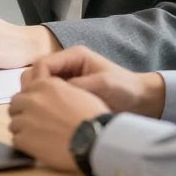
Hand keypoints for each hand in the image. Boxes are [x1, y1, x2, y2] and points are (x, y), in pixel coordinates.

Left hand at [7, 77, 108, 170]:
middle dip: (22, 111)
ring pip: (13, 123)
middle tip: (34, 121)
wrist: (94, 140)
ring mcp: (26, 120)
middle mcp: (32, 99)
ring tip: (37, 136)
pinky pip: (16, 140)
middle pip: (15, 104)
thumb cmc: (92, 116)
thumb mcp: (76, 91)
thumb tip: (51, 95)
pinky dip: (24, 144)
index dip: (31, 98)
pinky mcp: (25, 140)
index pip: (26, 88)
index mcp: (45, 85)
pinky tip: (37, 147)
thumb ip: (57, 88)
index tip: (37, 106)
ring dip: (23, 128)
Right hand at [23, 46, 165, 117]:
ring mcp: (66, 80)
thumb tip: (55, 93)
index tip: (38, 98)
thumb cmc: (124, 88)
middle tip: (35, 109)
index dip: (37, 80)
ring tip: (41, 115)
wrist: (141, 100)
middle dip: (34, 89)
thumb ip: (79, 86)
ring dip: (39, 98)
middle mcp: (66, 66)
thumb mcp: (103, 84)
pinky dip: (46, 106)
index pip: (43, 64)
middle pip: (37, 74)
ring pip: (41, 86)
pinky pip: (50, 97)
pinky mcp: (68, 94)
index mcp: (73, 56)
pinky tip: (48, 119)